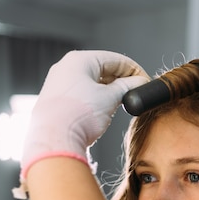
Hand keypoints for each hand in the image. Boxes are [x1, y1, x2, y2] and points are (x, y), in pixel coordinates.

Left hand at [19, 50, 148, 180]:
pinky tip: (103, 111)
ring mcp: (58, 84)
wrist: (53, 140)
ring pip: (92, 82)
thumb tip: (139, 83)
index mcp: (79, 60)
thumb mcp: (111, 98)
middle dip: (121, 81)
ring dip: (109, 92)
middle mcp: (66, 68)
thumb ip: (128, 87)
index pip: (116, 59)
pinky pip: (81, 94)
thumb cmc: (77, 116)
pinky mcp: (55, 100)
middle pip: (103, 69)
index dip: (135, 71)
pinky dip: (95, 99)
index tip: (144, 82)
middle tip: (135, 94)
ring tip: (120, 104)